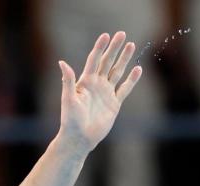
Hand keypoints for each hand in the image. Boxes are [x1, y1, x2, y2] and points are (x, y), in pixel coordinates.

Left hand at [56, 32, 142, 155]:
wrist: (79, 138)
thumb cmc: (70, 120)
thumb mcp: (68, 99)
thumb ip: (68, 80)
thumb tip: (61, 62)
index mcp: (85, 82)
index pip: (94, 60)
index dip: (100, 48)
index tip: (106, 35)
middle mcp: (96, 85)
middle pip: (107, 62)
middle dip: (114, 48)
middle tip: (122, 34)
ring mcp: (106, 93)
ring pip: (117, 72)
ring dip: (124, 59)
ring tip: (131, 45)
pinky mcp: (114, 103)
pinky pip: (125, 89)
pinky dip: (132, 80)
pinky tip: (138, 69)